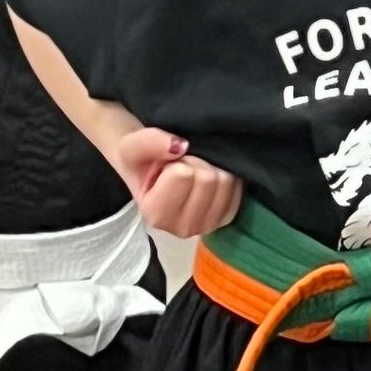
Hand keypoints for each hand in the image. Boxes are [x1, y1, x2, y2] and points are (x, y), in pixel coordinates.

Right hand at [114, 127, 242, 238]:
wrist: (148, 172)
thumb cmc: (140, 162)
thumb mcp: (132, 146)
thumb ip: (149, 142)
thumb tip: (180, 145)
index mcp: (157, 215)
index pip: (184, 175)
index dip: (177, 161)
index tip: (166, 166)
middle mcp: (183, 228)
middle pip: (208, 179)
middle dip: (195, 163)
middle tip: (180, 167)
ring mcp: (207, 226)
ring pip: (226, 182)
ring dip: (210, 167)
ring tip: (191, 173)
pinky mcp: (225, 219)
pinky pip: (237, 189)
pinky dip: (224, 175)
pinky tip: (206, 179)